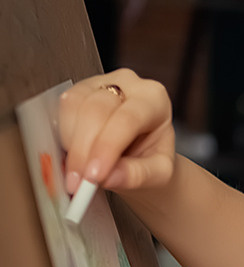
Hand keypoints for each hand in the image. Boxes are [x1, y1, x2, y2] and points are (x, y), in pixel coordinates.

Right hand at [59, 69, 175, 199]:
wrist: (143, 156)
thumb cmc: (153, 159)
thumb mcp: (158, 174)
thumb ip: (138, 175)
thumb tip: (110, 176)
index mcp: (154, 99)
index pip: (128, 118)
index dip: (107, 146)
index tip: (94, 175)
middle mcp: (127, 84)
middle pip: (96, 108)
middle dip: (83, 149)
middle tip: (79, 182)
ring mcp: (99, 84)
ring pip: (74, 105)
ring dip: (71, 143)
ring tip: (78, 171)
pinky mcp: (78, 92)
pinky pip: (62, 108)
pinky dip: (63, 137)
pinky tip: (73, 157)